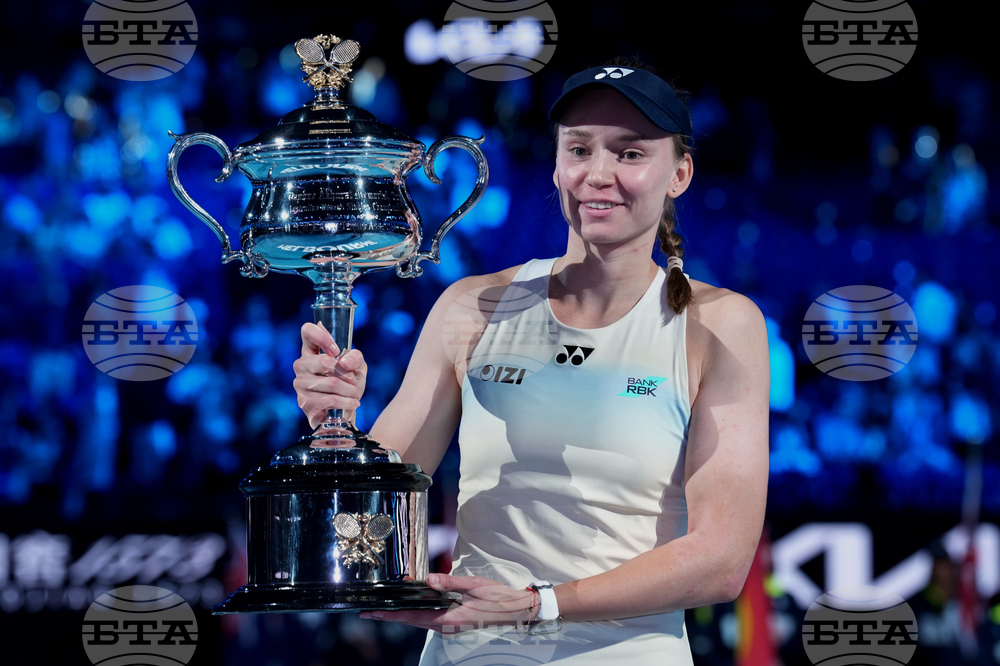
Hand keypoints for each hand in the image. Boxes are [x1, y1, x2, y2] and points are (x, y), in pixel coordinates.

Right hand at [292, 322, 367, 428]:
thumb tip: (344, 362)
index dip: (322, 336)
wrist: (345, 411)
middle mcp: (301, 365)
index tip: (337, 351)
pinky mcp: (304, 402)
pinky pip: (330, 399)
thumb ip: (355, 357)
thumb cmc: (348, 384)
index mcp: (311, 351)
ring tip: (355, 394)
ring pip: (331, 383)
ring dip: (349, 390)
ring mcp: (300, 384)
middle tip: (354, 381)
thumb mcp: (358, 367)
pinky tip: (352, 403)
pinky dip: (346, 401)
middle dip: (346, 373)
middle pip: (323, 361)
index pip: (307, 331)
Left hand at [360, 573, 535, 633]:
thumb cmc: (498, 598)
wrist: (517, 609)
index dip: (391, 615)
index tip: (373, 614)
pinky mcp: (455, 622)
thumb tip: (428, 581)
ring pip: (420, 621)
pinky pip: (429, 620)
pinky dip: (416, 613)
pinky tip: (411, 605)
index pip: (414, 617)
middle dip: (390, 616)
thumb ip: (450, 583)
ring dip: (402, 615)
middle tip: (369, 612)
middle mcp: (447, 626)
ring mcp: (451, 626)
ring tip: (385, 609)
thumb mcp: (475, 586)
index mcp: (450, 619)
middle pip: (412, 621)